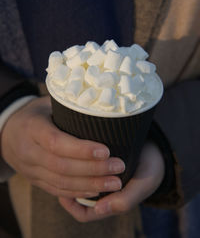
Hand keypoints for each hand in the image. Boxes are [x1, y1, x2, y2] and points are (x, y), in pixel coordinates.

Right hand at [1, 96, 124, 198]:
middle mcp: (29, 152)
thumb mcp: (47, 104)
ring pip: (60, 183)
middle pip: (61, 166)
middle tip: (119, 167)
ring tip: (115, 183)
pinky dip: (78, 192)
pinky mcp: (35, 180)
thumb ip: (68, 106)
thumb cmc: (36, 114)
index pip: (56, 142)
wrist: (7, 133)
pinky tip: (97, 191)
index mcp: (32, 128)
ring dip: (90, 185)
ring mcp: (31, 169)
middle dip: (93, 169)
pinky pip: (56, 191)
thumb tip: (101, 104)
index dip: (81, 149)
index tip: (106, 150)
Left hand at [59, 140, 164, 221]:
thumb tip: (100, 209)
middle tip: (60, 171)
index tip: (64, 190)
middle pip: (77, 196)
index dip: (72, 204)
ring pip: (78, 181)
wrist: (157, 149)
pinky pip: (84, 167)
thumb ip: (125, 200)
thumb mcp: (142, 185)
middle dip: (68, 187)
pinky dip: (78, 162)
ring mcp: (101, 178)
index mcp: (110, 202)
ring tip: (64, 161)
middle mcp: (102, 191)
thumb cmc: (150, 169)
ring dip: (71, 174)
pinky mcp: (100, 164)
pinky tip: (75, 152)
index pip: (83, 213)